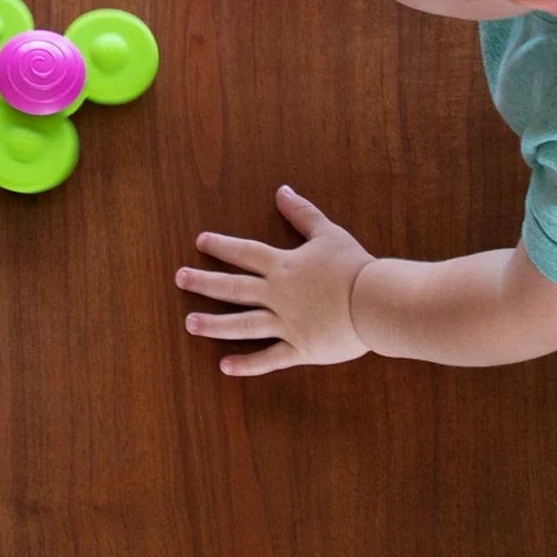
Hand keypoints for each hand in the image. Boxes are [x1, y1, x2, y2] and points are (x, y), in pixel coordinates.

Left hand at [178, 187, 374, 375]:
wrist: (376, 302)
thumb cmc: (355, 267)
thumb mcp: (328, 233)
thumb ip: (302, 213)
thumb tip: (282, 190)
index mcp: (284, 266)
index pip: (245, 253)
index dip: (222, 246)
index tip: (200, 242)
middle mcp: (278, 295)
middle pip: (233, 288)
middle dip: (204, 282)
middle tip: (179, 279)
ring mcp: (286, 323)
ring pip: (243, 324)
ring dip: (214, 325)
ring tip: (189, 324)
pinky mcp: (300, 348)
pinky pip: (269, 358)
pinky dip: (247, 364)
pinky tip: (224, 366)